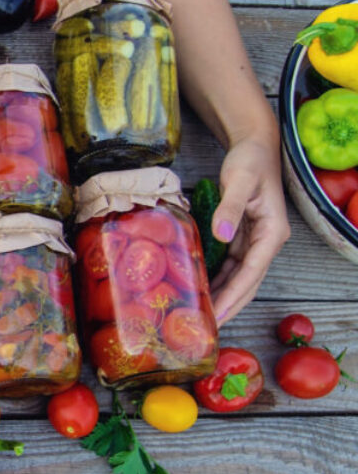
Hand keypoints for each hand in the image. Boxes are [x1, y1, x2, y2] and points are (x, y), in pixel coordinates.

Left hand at [208, 136, 290, 325]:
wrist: (255, 145)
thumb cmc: (250, 161)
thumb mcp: (241, 181)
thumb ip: (230, 208)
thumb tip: (221, 234)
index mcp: (272, 233)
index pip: (251, 273)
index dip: (233, 296)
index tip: (217, 315)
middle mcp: (266, 241)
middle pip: (247, 282)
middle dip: (229, 305)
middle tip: (207, 328)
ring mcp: (255, 240)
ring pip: (239, 276)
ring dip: (223, 296)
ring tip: (202, 315)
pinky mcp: (242, 235)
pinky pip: (230, 264)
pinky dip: (218, 278)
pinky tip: (201, 289)